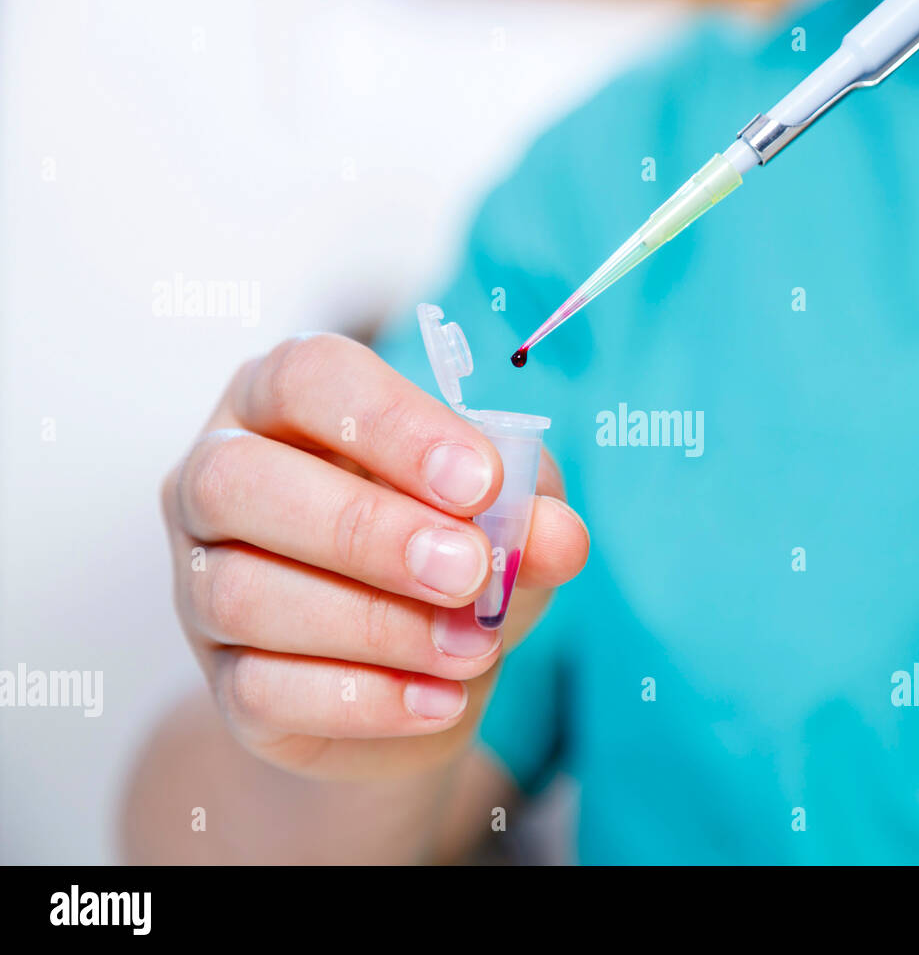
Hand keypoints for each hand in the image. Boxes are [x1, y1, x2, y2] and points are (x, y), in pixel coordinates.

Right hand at [161, 332, 587, 780]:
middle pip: (236, 480)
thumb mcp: (503, 517)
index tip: (480, 482)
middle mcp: (215, 478)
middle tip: (469, 571)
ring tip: (474, 648)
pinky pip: (261, 691)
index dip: (391, 425)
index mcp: (282, 400)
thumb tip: (561, 538)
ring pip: (241, 594)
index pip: (307, 377)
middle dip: (364, 528)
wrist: (422, 676)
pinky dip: (366, 699)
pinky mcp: (222, 684)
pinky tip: (440, 700)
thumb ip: (529, 510)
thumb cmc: (453, 552)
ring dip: (376, 625)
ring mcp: (199, 585)